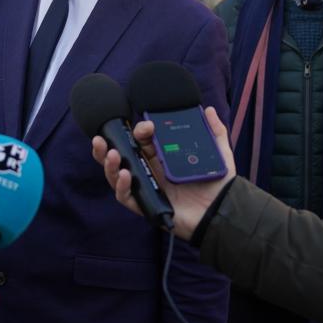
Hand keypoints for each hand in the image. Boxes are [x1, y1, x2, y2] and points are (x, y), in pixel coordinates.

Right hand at [92, 106, 235, 239]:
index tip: (147, 126)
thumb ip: (215, 131)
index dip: (139, 131)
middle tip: (100, 138)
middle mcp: (150, 170)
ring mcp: (146, 187)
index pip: (141, 140)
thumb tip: (209, 110)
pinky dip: (121, 186)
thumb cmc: (217, 185)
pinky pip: (126, 196)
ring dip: (109, 165)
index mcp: (161, 156)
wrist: (222, 212)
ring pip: (117, 175)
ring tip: (112, 155)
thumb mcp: (219, 154)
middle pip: (121, 156)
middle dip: (107, 146)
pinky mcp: (146, 205)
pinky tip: (124, 175)